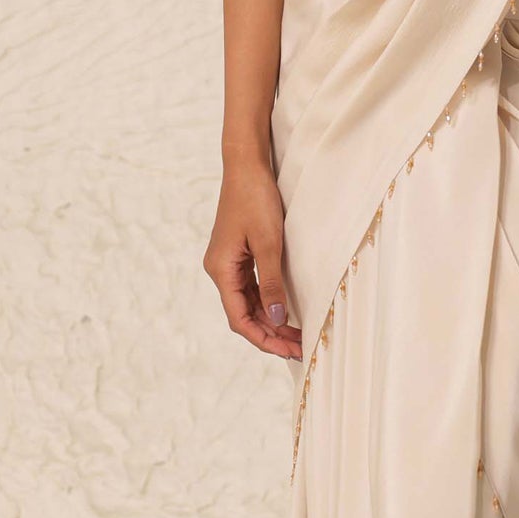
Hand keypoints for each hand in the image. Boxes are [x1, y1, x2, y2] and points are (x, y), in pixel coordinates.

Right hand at [205, 158, 302, 358]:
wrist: (245, 166)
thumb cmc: (255, 199)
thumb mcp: (268, 243)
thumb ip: (271, 282)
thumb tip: (275, 318)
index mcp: (221, 270)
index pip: (239, 318)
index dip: (263, 339)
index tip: (289, 351)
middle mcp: (220, 270)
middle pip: (243, 314)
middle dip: (269, 334)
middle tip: (299, 349)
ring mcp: (228, 262)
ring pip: (247, 302)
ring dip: (269, 320)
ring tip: (296, 336)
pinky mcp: (237, 254)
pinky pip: (250, 287)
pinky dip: (267, 302)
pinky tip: (284, 311)